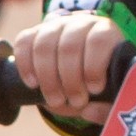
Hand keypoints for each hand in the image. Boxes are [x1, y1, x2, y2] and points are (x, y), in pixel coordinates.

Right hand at [10, 9, 129, 115]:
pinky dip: (25, 65)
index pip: (99, 40)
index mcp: (106, 33)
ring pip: (44, 45)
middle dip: (70, 80)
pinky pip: (24, 42)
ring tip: (55, 100)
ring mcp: (55, 26)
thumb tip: (88, 111)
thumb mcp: (112, 97)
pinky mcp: (34, 33)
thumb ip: (108, 108)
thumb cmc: (102, 84)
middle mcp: (79, 24)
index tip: (94, 89)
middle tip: (75, 101)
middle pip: (69, 46)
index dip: (94, 65)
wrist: (81, 74)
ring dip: (47, 77)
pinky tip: (32, 84)